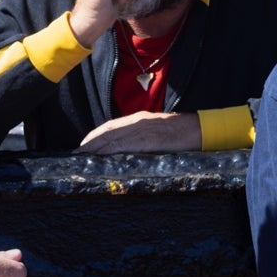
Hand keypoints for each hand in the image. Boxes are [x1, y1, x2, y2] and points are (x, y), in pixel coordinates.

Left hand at [76, 111, 199, 153]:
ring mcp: (143, 129)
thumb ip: (144, 138)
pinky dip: (110, 151)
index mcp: (140, 119)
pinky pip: (125, 145)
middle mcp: (138, 121)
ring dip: (95, 148)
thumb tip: (129, 151)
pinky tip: (101, 157)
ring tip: (82, 157)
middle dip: (90, 143)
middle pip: (107, 131)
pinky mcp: (148, 139)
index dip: (95, 136)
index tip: (83, 146)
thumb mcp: (159, 132)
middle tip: (76, 155)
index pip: (111, 126)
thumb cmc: (183, 133)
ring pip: (112, 137)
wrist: (201, 129)